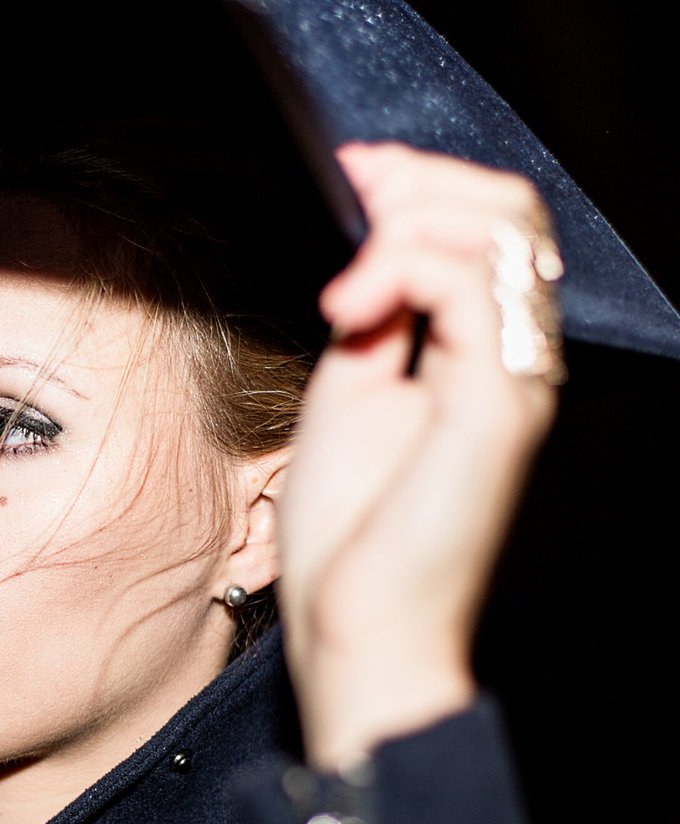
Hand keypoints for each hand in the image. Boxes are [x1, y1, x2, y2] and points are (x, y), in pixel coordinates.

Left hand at [278, 143, 560, 767]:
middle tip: (354, 197)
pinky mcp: (498, 404)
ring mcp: (514, 378)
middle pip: (509, 211)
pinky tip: (346, 313)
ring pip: (498, 234)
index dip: (423, 183)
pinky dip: (399, 270)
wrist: (353, 620)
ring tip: (342, 291)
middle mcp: (514, 357)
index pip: (490, 227)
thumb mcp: (350, 389)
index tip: (355, 170)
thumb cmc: (348, 526)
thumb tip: (377, 242)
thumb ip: (375, 316)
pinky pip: (469, 288)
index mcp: (481, 353)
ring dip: (404, 228)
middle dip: (421, 185)